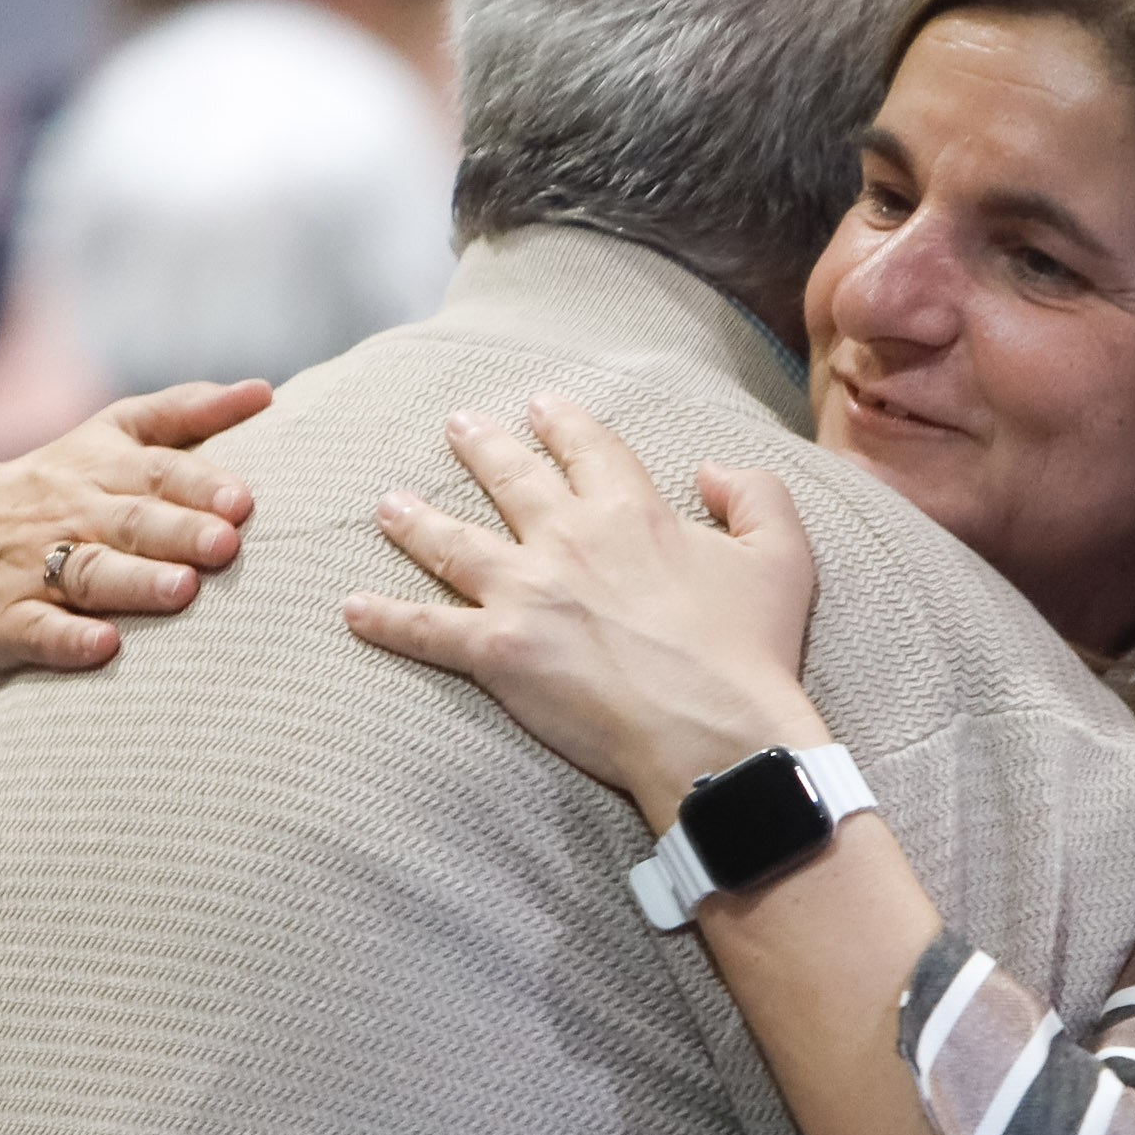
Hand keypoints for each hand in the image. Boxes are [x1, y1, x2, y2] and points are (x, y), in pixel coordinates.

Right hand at [0, 379, 270, 676]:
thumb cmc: (64, 487)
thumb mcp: (113, 436)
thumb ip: (185, 413)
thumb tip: (265, 392)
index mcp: (100, 467)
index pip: (155, 470)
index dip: (198, 484)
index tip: (242, 501)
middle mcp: (68, 512)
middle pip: (129, 520)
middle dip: (178, 531)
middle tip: (227, 544)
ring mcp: (31, 565)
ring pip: (87, 572)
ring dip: (135, 582)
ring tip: (182, 590)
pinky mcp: (3, 617)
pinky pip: (35, 628)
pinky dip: (68, 640)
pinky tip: (105, 647)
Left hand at [342, 394, 823, 826]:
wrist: (716, 729)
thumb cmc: (750, 650)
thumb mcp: (782, 555)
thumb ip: (754, 495)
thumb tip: (711, 469)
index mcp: (632, 511)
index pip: (588, 449)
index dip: (563, 422)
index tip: (542, 405)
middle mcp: (568, 538)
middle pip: (510, 479)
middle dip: (480, 446)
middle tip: (457, 425)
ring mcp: (525, 593)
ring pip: (453, 542)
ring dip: (415, 519)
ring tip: (387, 503)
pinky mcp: (497, 652)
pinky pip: (427, 630)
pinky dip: (385, 620)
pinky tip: (351, 608)